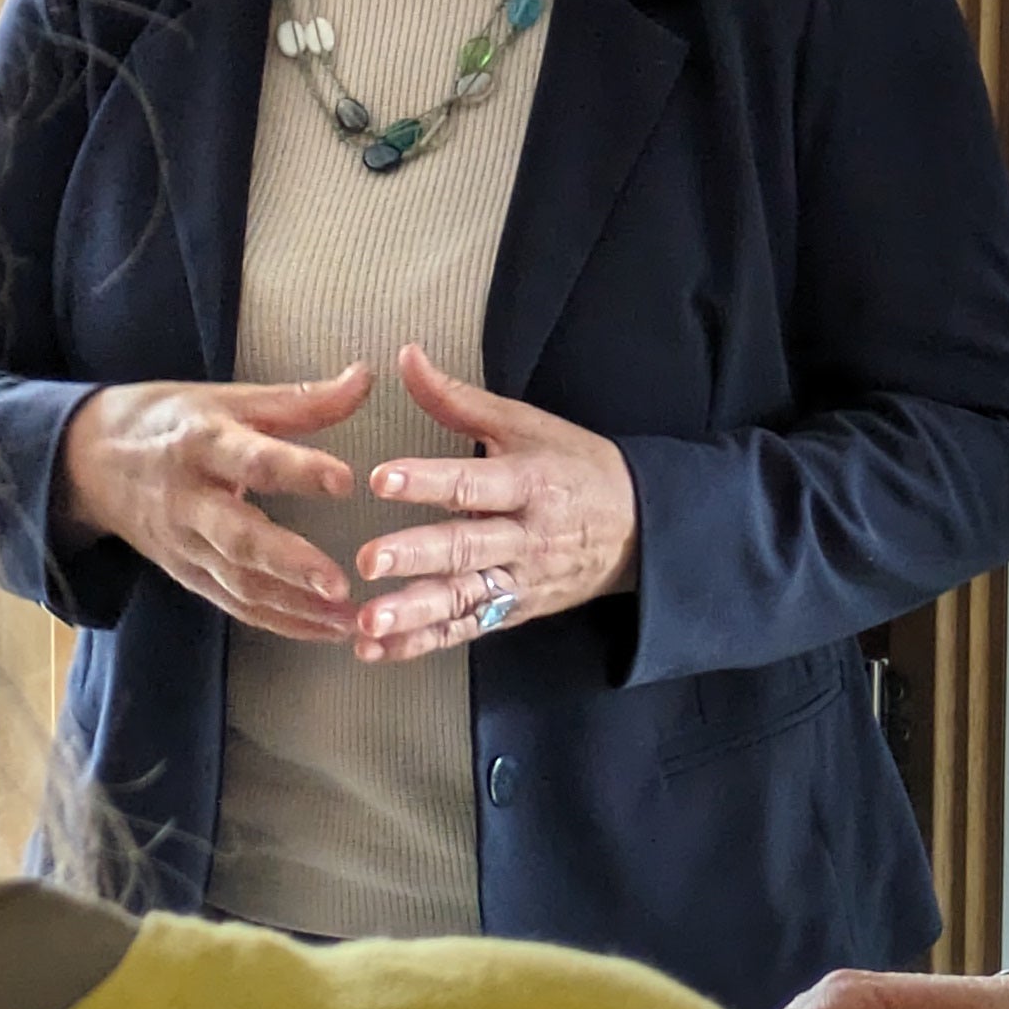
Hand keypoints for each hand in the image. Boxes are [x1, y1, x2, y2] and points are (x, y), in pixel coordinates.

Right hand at [60, 364, 371, 639]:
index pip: (253, 459)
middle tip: (340, 583)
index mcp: (203, 444)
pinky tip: (326, 630)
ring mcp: (185, 545)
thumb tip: (364, 377)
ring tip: (350, 620)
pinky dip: (282, 623)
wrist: (89, 461)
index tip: (345, 480)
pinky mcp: (186, 575)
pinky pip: (236, 606)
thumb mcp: (228, 398)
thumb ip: (301, 399)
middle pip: (239, 537)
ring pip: (240, 583)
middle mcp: (191, 501)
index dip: (298, 469)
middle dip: (290, 563)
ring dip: (296, 607)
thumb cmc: (169, 421)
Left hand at [350, 344, 636, 663]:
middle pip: (467, 547)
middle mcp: (525, 537)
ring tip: (368, 622)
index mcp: (529, 482)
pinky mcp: (515, 612)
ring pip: (464, 600)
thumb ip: (458, 399)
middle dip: (417, 555)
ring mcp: (520, 580)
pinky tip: (378, 649)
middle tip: (369, 558)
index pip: (475, 483)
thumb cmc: (575, 466)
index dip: (430, 480)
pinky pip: (466, 630)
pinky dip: (423, 642)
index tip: (384, 478)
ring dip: (414, 614)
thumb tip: (406, 358)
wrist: (640, 528)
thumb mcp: (527, 425)